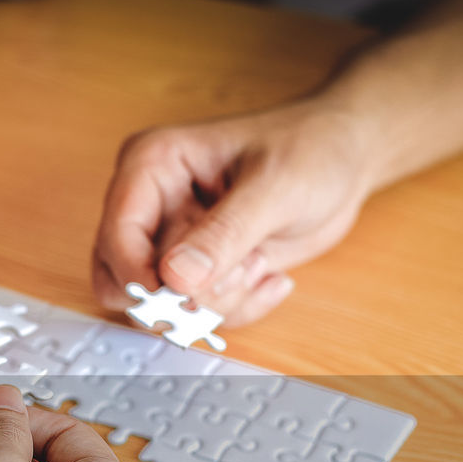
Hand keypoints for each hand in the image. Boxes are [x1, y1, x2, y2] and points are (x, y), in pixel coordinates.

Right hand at [92, 100, 375, 325]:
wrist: (344, 159)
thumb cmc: (311, 149)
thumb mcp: (275, 187)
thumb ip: (224, 233)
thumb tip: (176, 278)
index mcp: (154, 164)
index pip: (118, 232)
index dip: (140, 274)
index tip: (180, 295)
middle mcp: (152, 202)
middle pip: (126, 276)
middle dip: (186, 292)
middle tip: (236, 274)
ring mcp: (171, 238)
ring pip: (162, 303)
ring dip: (216, 300)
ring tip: (257, 263)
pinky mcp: (195, 268)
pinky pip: (196, 312)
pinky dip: (237, 305)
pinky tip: (267, 271)